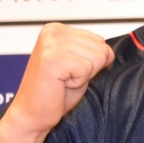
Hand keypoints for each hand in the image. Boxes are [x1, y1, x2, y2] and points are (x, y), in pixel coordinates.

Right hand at [3, 22, 113, 138]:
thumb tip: (110, 51)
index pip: (100, 41)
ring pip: (97, 58)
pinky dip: (78, 82)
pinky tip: (61, 84)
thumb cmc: (55, 92)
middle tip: (66, 78)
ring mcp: (51, 44)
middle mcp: (52, 32)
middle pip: (101, 48)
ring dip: (83, 76)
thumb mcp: (79, 66)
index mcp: (57, 29)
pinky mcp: (52, 59)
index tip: (70, 71)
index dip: (92, 63)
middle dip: (89, 69)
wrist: (32, 113)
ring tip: (63, 80)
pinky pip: (86, 69)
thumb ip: (93, 54)